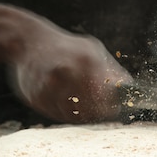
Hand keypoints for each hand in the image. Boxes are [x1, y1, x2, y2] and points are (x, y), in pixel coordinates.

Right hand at [11, 24, 131, 122]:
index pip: (107, 97)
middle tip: (100, 109)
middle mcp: (67, 74)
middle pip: (91, 110)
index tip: (115, 108)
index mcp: (86, 61)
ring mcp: (50, 87)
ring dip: (81, 113)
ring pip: (74, 116)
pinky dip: (64, 111)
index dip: (113, 106)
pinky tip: (64, 99)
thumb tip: (129, 89)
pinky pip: (57, 114)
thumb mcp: (91, 50)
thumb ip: (110, 70)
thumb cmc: (66, 47)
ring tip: (81, 101)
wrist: (27, 41)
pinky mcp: (36, 97)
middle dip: (98, 112)